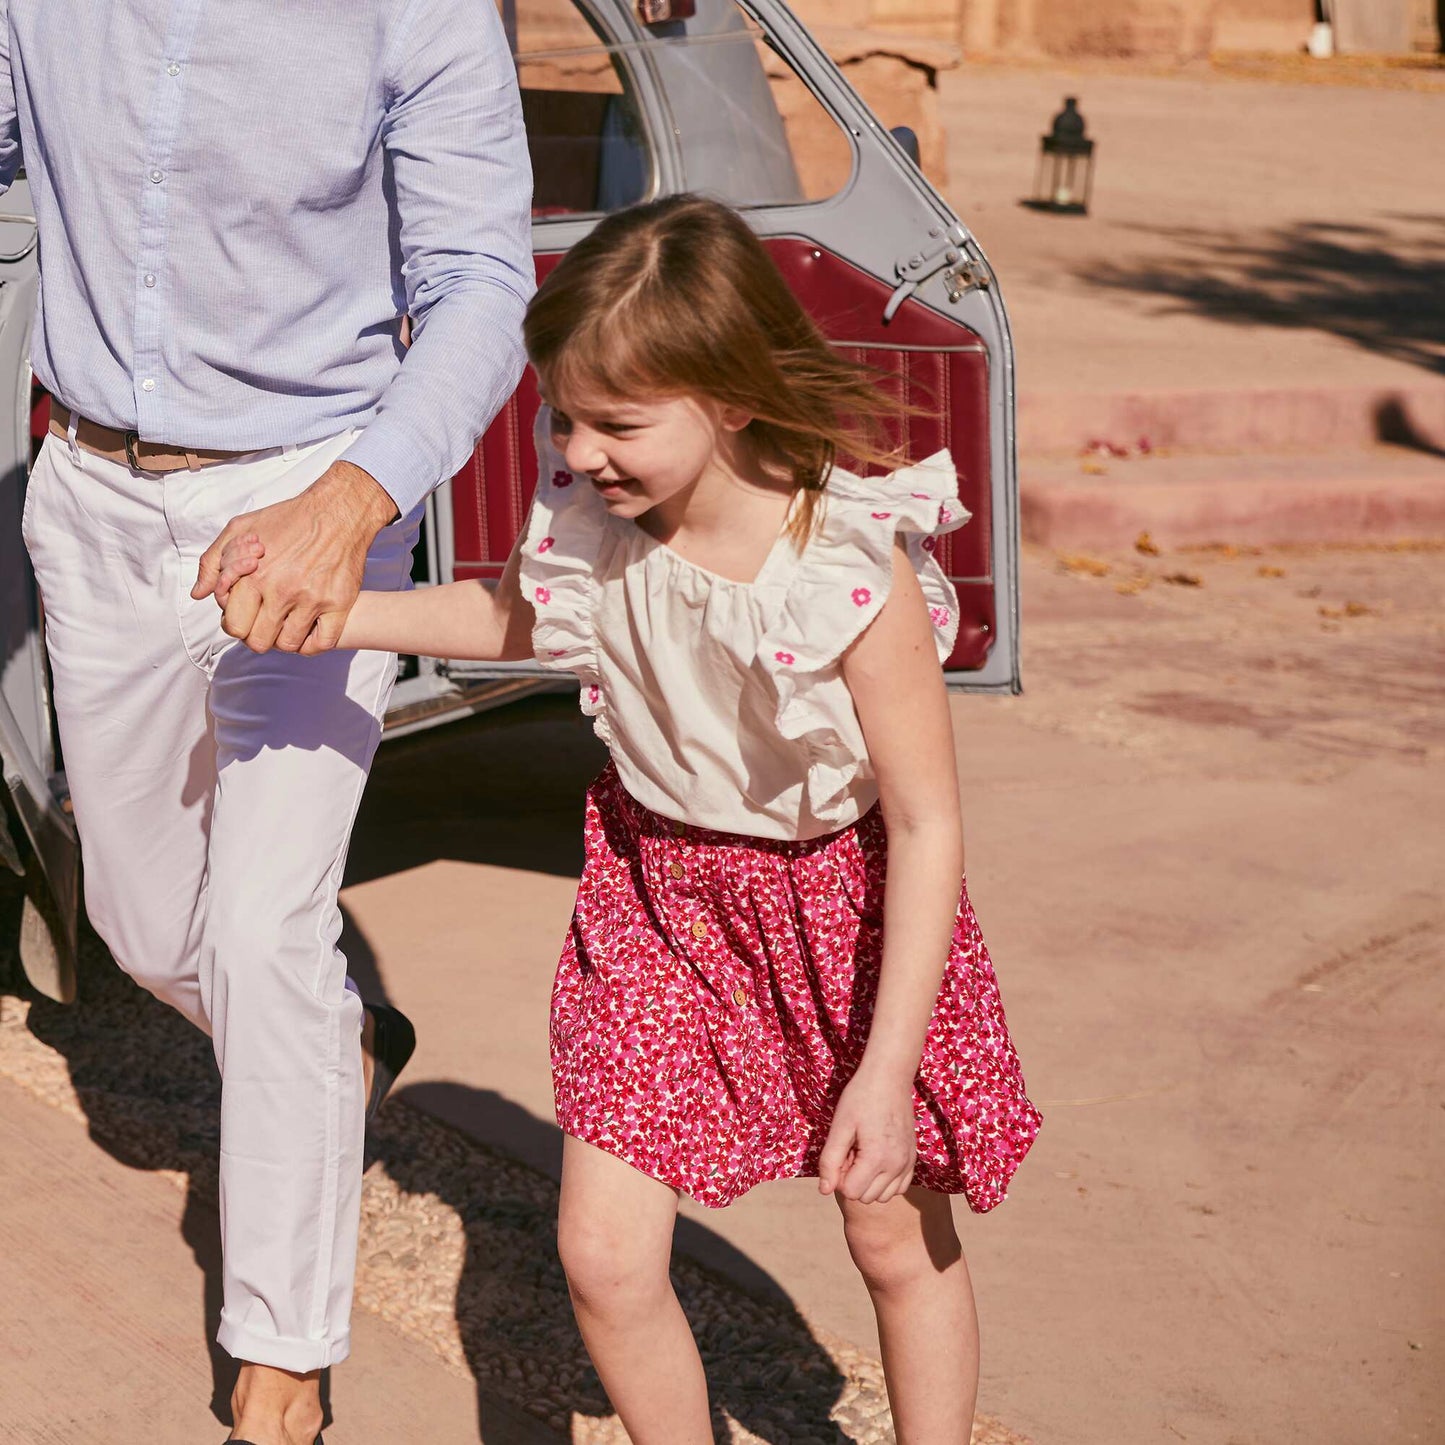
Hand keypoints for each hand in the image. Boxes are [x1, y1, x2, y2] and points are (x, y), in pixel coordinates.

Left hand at [191, 460, 397, 653]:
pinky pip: (322, 642)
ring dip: (283, 639)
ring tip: (285, 624)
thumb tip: (199, 594)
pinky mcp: (339, 604)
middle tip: (265, 622)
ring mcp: (312, 600)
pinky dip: (311, 644)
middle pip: (258, 641)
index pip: (234, 625)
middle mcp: (282, 591)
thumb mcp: (239, 529)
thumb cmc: (287, 519)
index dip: (236, 623)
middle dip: (257, 634)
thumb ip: (213, 562)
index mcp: (254, 577)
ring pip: (288, 645)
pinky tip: (307, 630)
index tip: (246, 615)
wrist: (337, 511)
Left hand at [817, 1066, 917, 1203]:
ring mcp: (908, 1163)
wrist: (889, 1077)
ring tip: (864, 1153)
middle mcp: (896, 1166)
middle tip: (851, 1150)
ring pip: (883, 1196)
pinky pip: (899, 1187)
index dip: (839, 1175)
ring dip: (869, 1182)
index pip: (850, 1192)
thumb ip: (830, 1161)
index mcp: (877, 1158)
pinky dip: (886, 1181)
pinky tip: (877, 1159)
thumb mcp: (840, 1127)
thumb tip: (824, 1191)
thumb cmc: (860, 1097)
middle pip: (866, 1197)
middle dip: (853, 1179)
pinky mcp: (913, 1158)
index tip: (841, 1151)